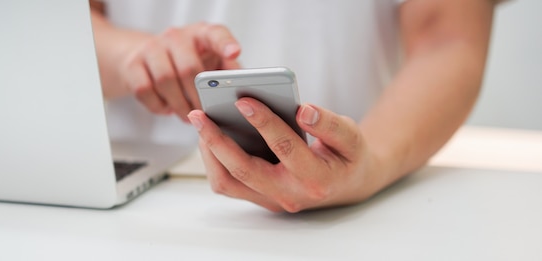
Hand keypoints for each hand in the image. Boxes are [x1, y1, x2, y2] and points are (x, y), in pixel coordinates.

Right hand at [115, 22, 240, 121]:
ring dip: (178, 105)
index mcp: (202, 34)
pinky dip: (158, 105)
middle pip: (188, 68)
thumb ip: (228, 73)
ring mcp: (152, 48)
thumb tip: (245, 92)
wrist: (146, 58)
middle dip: (197, 97)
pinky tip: (168, 108)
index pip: (216, 34)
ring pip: (165, 81)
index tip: (235, 52)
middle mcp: (176, 36)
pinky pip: (145, 90)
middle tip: (204, 113)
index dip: (226, 43)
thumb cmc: (189, 63)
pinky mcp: (133, 64)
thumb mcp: (212, 63)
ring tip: (188, 116)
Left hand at [187, 98, 387, 211]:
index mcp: (316, 179)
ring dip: (209, 152)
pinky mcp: (259, 197)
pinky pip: (228, 184)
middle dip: (218, 140)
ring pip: (228, 183)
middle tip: (198, 113)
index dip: (264, 122)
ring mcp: (271, 200)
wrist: (347, 184)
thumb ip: (331, 124)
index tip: (244, 100)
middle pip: (244, 171)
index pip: (285, 148)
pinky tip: (210, 135)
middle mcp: (290, 195)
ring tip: (200, 122)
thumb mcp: (352, 137)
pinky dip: (214, 161)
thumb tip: (304, 110)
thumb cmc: (348, 156)